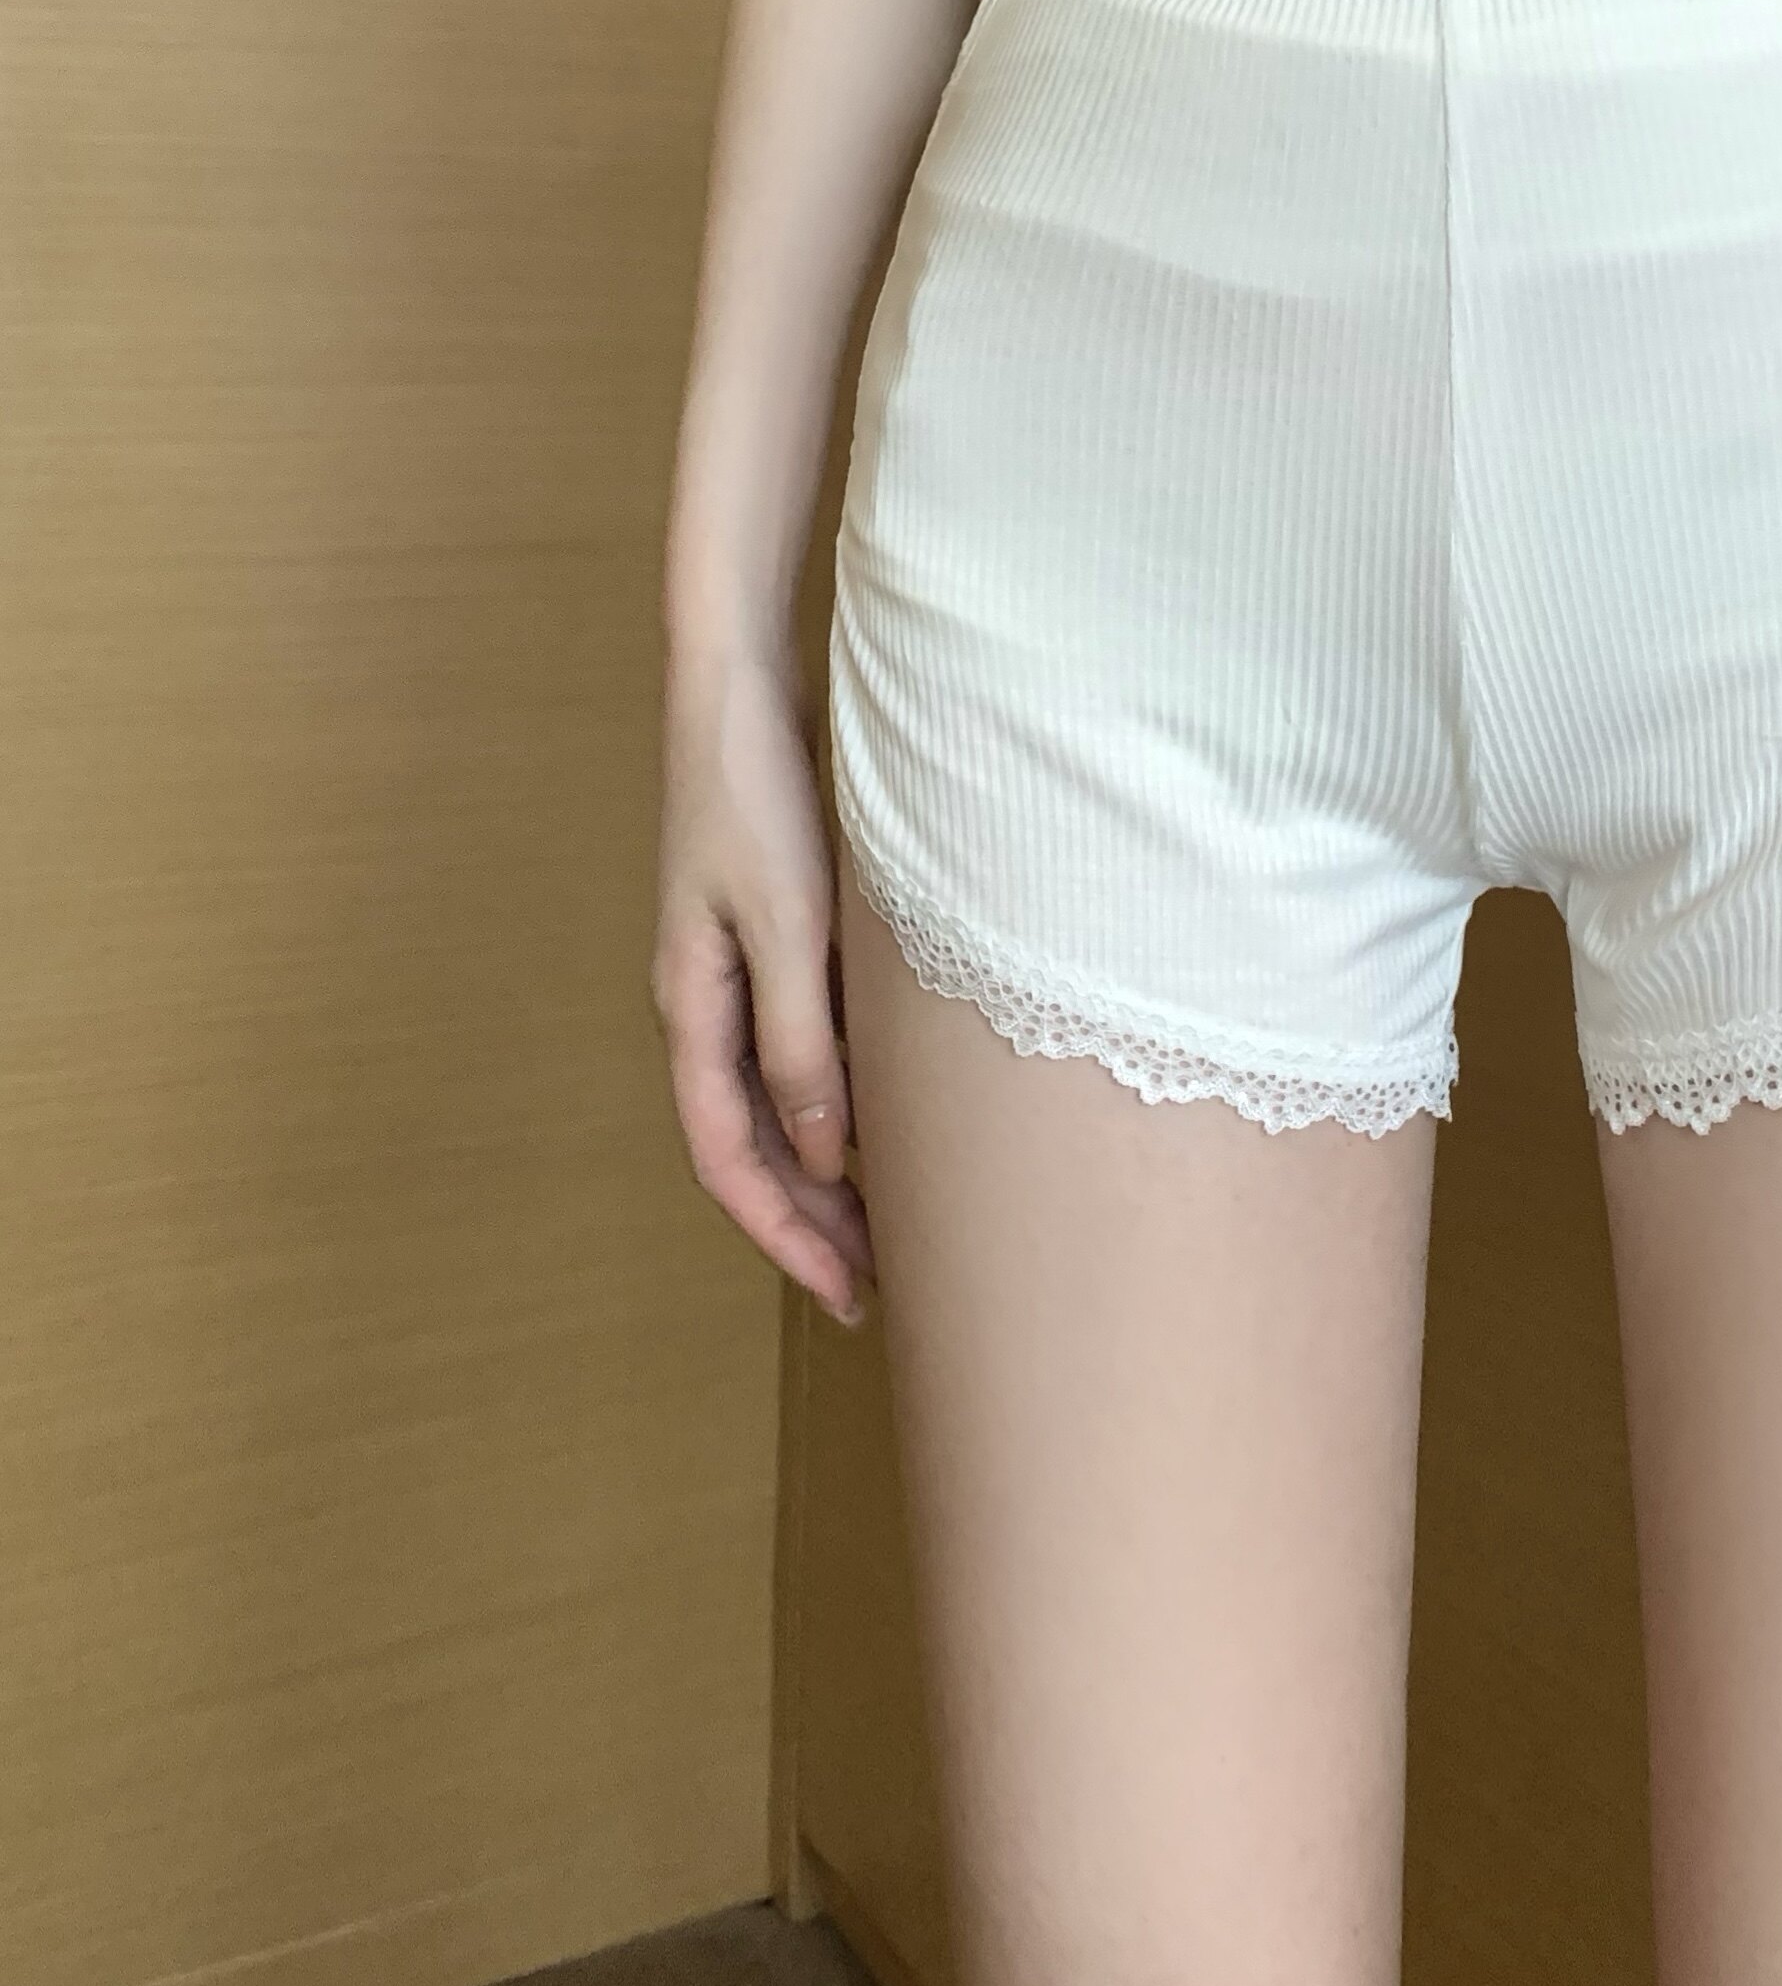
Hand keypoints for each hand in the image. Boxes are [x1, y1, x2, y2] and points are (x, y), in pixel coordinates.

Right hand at [651, 644, 876, 1327]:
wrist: (738, 693)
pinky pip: (793, 1055)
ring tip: (885, 1230)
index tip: (846, 1292)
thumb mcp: (786, 923)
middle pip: (751, 1146)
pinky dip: (832, 1106)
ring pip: (773, 1107)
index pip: (730, 1157)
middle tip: (878, 1289)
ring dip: (822, 1172)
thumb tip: (827, 1153)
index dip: (786, 1233)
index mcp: (690, 1009)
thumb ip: (801, 1039)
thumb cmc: (755, 796)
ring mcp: (732, 976)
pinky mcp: (769, 944)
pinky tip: (881, 1126)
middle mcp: (703, 1007)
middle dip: (808, 1223)